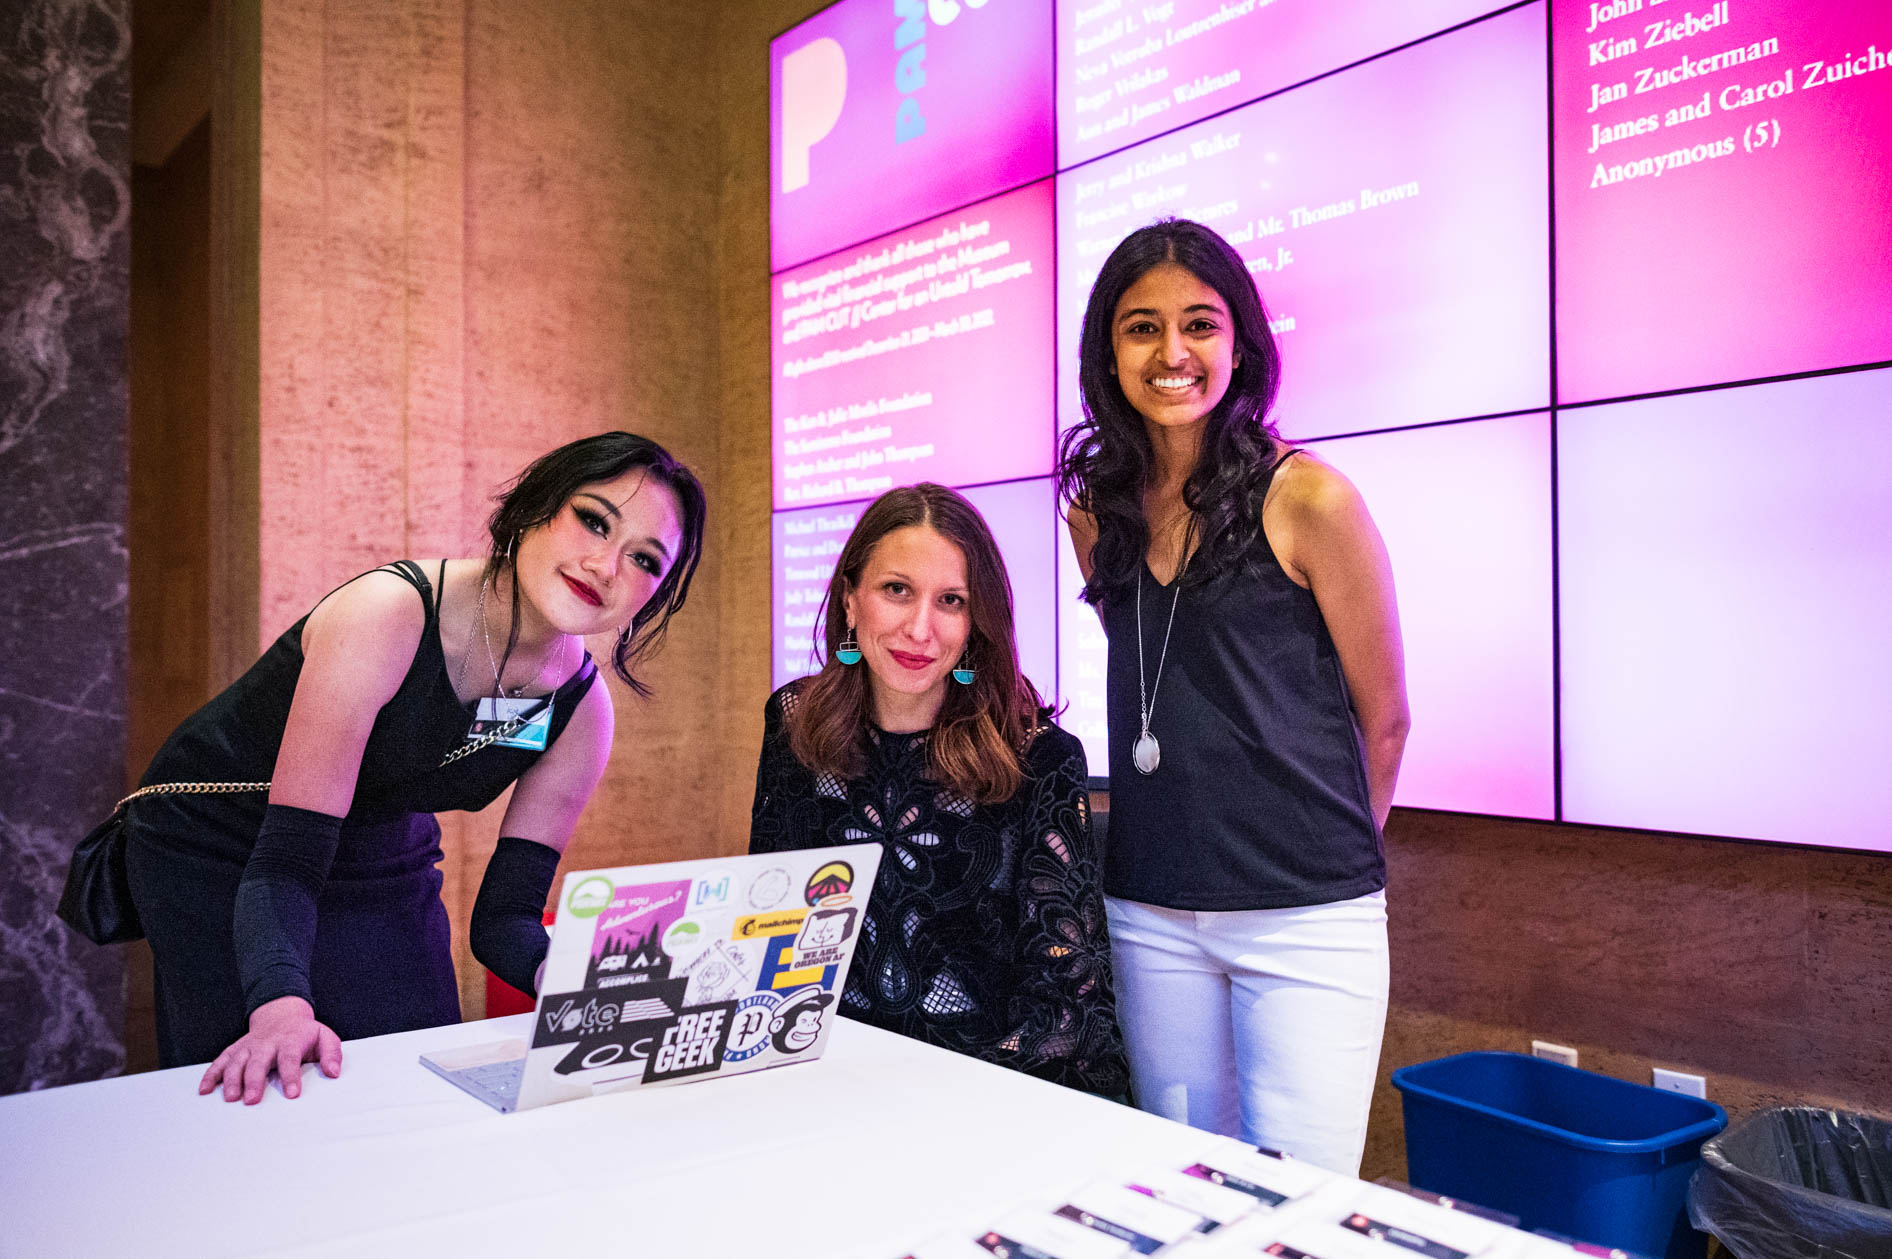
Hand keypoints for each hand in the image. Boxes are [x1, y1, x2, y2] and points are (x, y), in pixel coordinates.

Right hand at [199, 996, 342, 1103]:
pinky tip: (204, 1091)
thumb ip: (331, 1054)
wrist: (281, 1014)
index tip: (292, 1094)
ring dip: (231, 1080)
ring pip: (236, 1062)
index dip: (290, 1076)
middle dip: (254, 1080)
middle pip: (258, 1061)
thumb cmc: (304, 1033)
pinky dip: (210, 1075)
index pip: (290, 1058)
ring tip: (230, 1098)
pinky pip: (220, 1062)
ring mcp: (248, 1046)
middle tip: (252, 1100)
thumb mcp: (325, 1037)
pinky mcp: (235, 1050)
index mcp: (289, 1040)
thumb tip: (333, 1072)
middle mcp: (266, 1043)